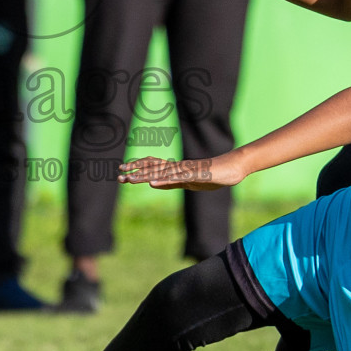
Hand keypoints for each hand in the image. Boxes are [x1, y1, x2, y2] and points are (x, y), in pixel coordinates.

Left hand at [118, 154, 245, 190]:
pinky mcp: (194, 176)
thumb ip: (171, 183)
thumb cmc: (213, 175)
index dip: (138, 167)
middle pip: (154, 168)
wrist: (232, 169)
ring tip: (130, 179)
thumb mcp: (188, 182)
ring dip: (145, 176)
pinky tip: (152, 183)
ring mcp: (186, 170)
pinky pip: (177, 178)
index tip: (122, 171)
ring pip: (162, 172)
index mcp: (176, 169)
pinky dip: (164, 180)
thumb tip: (153, 184)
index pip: (153, 166)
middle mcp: (178, 167)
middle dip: (136, 170)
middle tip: (119, 173)